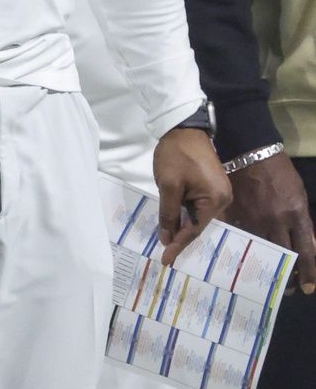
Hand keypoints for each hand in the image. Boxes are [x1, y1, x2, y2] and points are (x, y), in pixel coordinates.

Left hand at [152, 127, 232, 265]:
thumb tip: (167, 238)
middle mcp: (223, 200)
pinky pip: (198, 207)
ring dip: (183, 227)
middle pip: (199, 226)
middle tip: (166, 256)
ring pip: (198, 217)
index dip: (178, 245)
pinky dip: (186, 215)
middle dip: (182, 239)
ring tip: (168, 243)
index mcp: (216, 201)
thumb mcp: (168, 186)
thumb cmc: (176, 156)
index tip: (166, 260)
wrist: (183, 128)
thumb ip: (168, 214)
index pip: (195, 230)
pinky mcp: (212, 186)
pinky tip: (175, 223)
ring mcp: (219, 193)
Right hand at [222, 151, 315, 292]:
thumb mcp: (300, 196)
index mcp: (295, 214)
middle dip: (288, 275)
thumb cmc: (280, 173)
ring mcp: (253, 219)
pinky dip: (243, 249)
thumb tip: (310, 245)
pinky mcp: (235, 215)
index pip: (305, 251)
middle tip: (289, 289)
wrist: (251, 153)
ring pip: (262, 250)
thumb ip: (303, 221)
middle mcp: (275, 220)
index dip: (309, 272)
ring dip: (267, 267)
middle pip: (284, 255)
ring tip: (268, 279)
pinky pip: (240, 237)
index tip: (309, 288)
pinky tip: (243, 258)